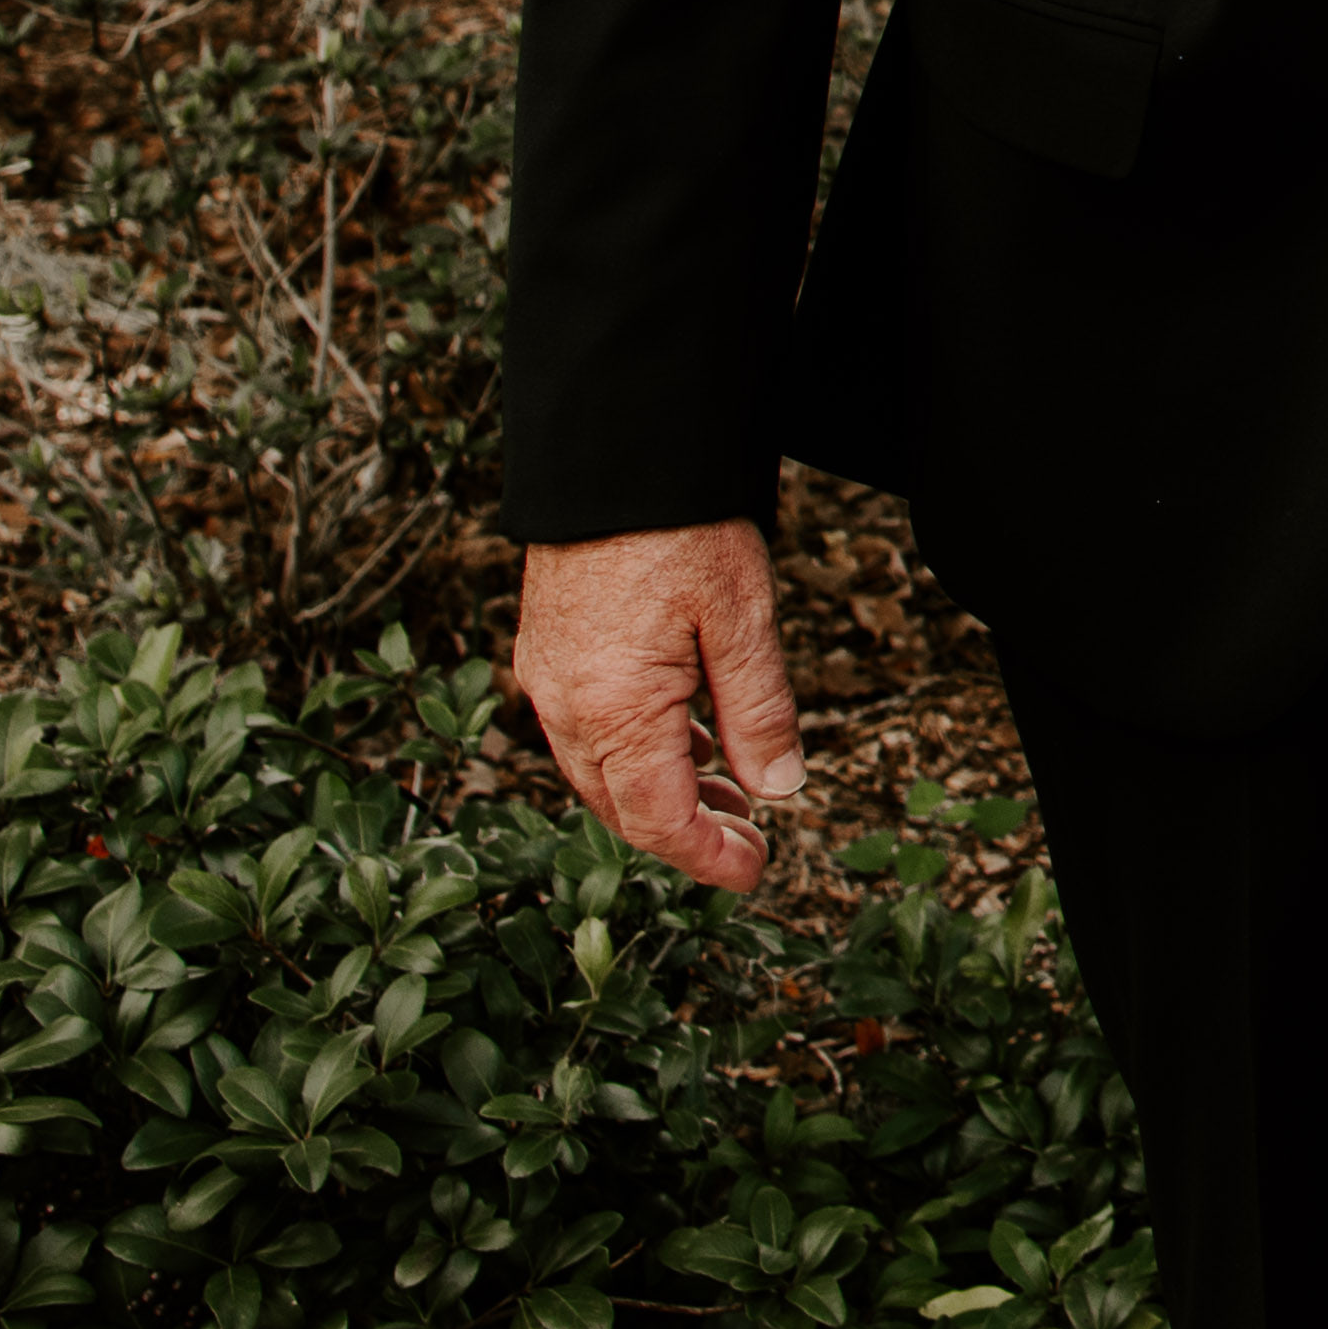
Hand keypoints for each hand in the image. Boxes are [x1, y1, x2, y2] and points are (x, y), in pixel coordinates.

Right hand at [508, 519, 807, 892]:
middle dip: (688, 833)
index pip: (657, 821)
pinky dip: (638, 751)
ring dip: (664, 792)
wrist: (613, 454)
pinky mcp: (549, 651)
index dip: (707, 858)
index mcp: (612, 711)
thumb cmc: (681, 528)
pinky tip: (687, 740)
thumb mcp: (742, 620)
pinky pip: (587, 729)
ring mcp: (549, 679)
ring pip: (602, 771)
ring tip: (733, 795)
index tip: (754, 873)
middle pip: (623, 806)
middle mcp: (566, 707)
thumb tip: (778, 790)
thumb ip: (758, 712)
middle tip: (753, 839)